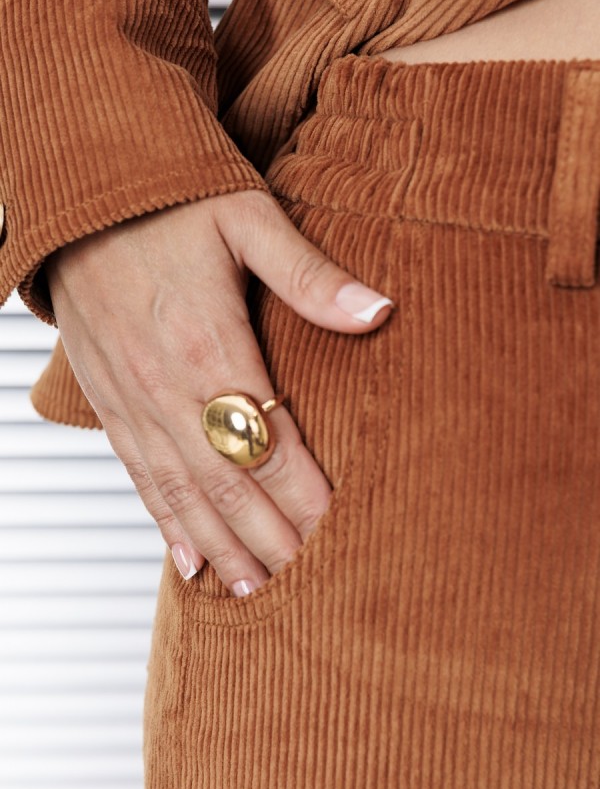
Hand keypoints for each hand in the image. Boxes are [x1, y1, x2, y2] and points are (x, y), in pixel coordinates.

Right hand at [47, 190, 391, 594]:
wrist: (82, 196)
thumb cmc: (169, 202)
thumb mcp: (247, 217)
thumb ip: (310, 274)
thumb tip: (378, 311)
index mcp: (209, 346)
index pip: (271, 445)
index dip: (308, 497)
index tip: (342, 538)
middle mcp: (166, 389)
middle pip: (229, 485)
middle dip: (272, 540)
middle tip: (310, 587)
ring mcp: (132, 403)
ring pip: (183, 494)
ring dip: (223, 548)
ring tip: (257, 592)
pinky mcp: (110, 406)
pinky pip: (140, 478)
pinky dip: (167, 524)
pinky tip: (190, 561)